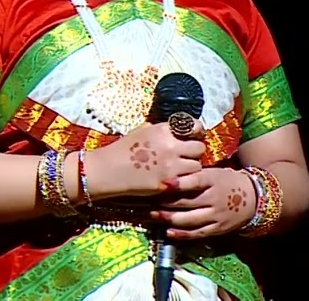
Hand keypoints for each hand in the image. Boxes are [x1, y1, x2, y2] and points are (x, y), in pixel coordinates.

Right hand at [86, 121, 205, 198]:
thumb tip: (174, 129)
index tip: (195, 136)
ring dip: (191, 169)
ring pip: (197, 166)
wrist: (108, 170)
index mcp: (164, 130)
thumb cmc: (122, 150)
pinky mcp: (168, 183)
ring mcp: (170, 166)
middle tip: (187, 157)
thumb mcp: (141, 131)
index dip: (197, 131)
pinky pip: (188, 182)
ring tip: (181, 171)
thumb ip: (161, 130)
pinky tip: (176, 181)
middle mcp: (170, 146)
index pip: (194, 126)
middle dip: (195, 152)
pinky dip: (185, 182)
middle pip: (199, 148)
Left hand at [150, 167, 255, 240]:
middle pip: (186, 202)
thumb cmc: (227, 181)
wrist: (253, 198)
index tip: (162, 183)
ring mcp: (216, 215)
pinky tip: (168, 231)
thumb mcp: (214, 172)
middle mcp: (214, 198)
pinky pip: (197, 233)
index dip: (177, 183)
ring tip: (153, 215)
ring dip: (169, 218)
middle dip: (165, 203)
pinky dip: (181, 234)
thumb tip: (169, 171)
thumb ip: (195, 173)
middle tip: (146, 201)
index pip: (194, 181)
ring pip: (189, 219)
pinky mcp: (217, 229)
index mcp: (214, 179)